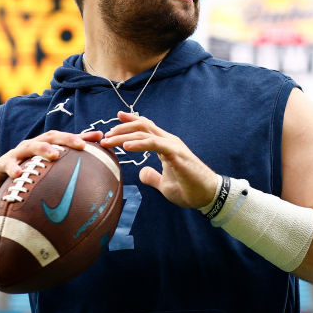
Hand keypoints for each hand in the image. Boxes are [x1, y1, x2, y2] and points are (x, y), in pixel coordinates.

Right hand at [0, 130, 103, 207]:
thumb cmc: (23, 178)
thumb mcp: (42, 174)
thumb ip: (63, 171)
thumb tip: (89, 180)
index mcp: (44, 147)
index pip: (65, 138)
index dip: (82, 136)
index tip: (100, 138)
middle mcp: (31, 146)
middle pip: (50, 137)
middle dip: (66, 139)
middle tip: (81, 145)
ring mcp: (16, 155)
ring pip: (30, 146)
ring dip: (43, 148)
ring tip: (54, 154)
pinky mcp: (1, 165)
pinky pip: (7, 165)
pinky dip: (14, 168)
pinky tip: (20, 174)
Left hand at [100, 110, 218, 208]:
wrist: (207, 196)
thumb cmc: (189, 189)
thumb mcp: (164, 184)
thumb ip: (152, 176)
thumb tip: (142, 172)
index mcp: (166, 145)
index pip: (147, 127)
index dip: (131, 121)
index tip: (117, 117)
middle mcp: (169, 141)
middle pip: (142, 126)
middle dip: (122, 128)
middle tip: (106, 135)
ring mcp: (172, 145)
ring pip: (145, 133)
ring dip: (124, 136)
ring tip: (109, 140)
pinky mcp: (175, 154)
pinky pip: (154, 144)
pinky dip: (138, 144)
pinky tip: (126, 147)